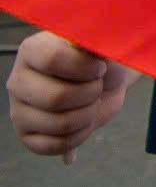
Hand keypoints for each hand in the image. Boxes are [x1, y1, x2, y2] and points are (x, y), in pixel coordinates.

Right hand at [7, 32, 134, 160]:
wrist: (107, 81)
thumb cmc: (101, 58)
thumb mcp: (100, 43)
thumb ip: (93, 41)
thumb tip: (92, 45)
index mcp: (32, 51)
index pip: (52, 59)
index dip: (85, 67)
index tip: (100, 67)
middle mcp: (18, 81)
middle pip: (55, 97)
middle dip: (90, 94)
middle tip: (97, 87)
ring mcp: (18, 110)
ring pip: (58, 124)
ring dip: (88, 115)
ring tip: (92, 103)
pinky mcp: (27, 135)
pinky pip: (55, 145)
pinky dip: (80, 135)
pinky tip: (84, 122)